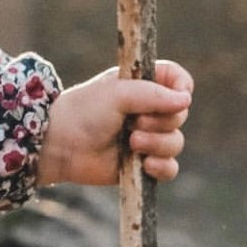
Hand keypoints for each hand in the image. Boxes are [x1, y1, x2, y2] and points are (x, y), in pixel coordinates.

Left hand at [38, 60, 192, 186]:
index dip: (182, 86)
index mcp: (139, 85)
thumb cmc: (83, 112)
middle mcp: (146, 110)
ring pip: (176, 142)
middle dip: (160, 120)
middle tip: (133, 121)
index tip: (179, 95)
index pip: (175, 78)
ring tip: (131, 142)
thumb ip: (152, 93)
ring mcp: (146, 137)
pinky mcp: (143, 163)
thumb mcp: (116, 93)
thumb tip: (185, 99)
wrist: (60, 145)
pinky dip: (161, 167)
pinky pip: (170, 167)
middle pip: (180, 113)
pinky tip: (144, 164)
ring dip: (157, 143)